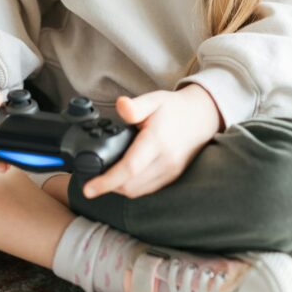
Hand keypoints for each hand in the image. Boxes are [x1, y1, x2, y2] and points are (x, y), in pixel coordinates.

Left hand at [81, 84, 222, 200]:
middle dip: (108, 187)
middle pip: (130, 185)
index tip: (88, 189)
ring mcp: (171, 171)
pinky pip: (148, 189)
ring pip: (139, 191)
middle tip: (91, 180)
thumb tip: (120, 105)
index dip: (106, 181)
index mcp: (157, 141)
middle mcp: (165, 160)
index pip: (129, 168)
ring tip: (104, 179)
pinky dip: (132, 188)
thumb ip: (135, 106)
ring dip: (119, 189)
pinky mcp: (173, 177)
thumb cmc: (174, 108)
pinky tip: (123, 178)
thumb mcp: (153, 99)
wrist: (203, 116)